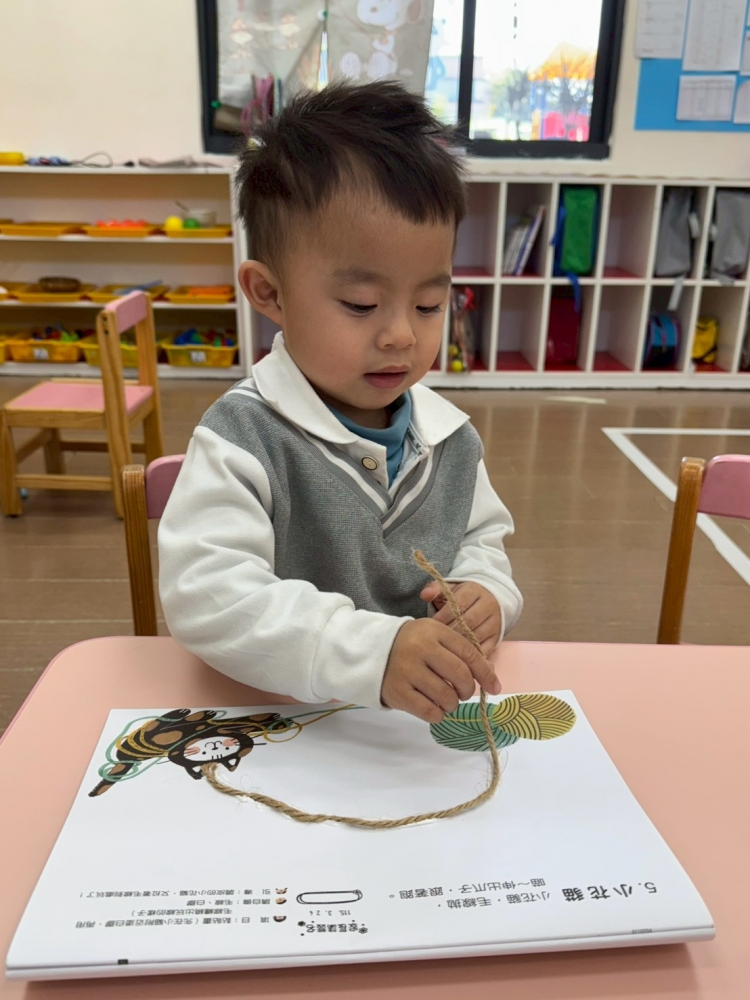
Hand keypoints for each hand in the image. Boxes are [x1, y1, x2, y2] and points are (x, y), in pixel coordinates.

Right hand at [381, 618, 500, 722]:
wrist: (371, 652)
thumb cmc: (410, 645)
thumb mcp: (434, 637)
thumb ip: (460, 651)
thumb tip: (490, 674)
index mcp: (434, 631)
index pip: (469, 653)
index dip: (486, 673)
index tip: (494, 687)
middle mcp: (421, 648)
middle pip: (460, 675)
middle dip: (467, 689)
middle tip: (462, 693)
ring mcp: (408, 670)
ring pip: (446, 696)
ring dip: (452, 703)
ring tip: (446, 699)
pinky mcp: (398, 692)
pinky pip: (430, 711)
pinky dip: (438, 714)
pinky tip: (434, 707)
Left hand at [420, 581, 501, 656]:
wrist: (487, 599)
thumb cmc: (461, 597)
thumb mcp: (449, 589)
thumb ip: (435, 590)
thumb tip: (425, 595)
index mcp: (473, 590)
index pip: (458, 605)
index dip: (443, 617)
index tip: (430, 627)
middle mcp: (487, 605)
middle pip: (469, 622)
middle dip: (451, 632)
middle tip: (436, 642)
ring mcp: (494, 621)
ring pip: (477, 636)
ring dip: (460, 646)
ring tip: (445, 651)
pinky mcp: (497, 636)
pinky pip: (486, 648)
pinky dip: (473, 656)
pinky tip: (460, 660)